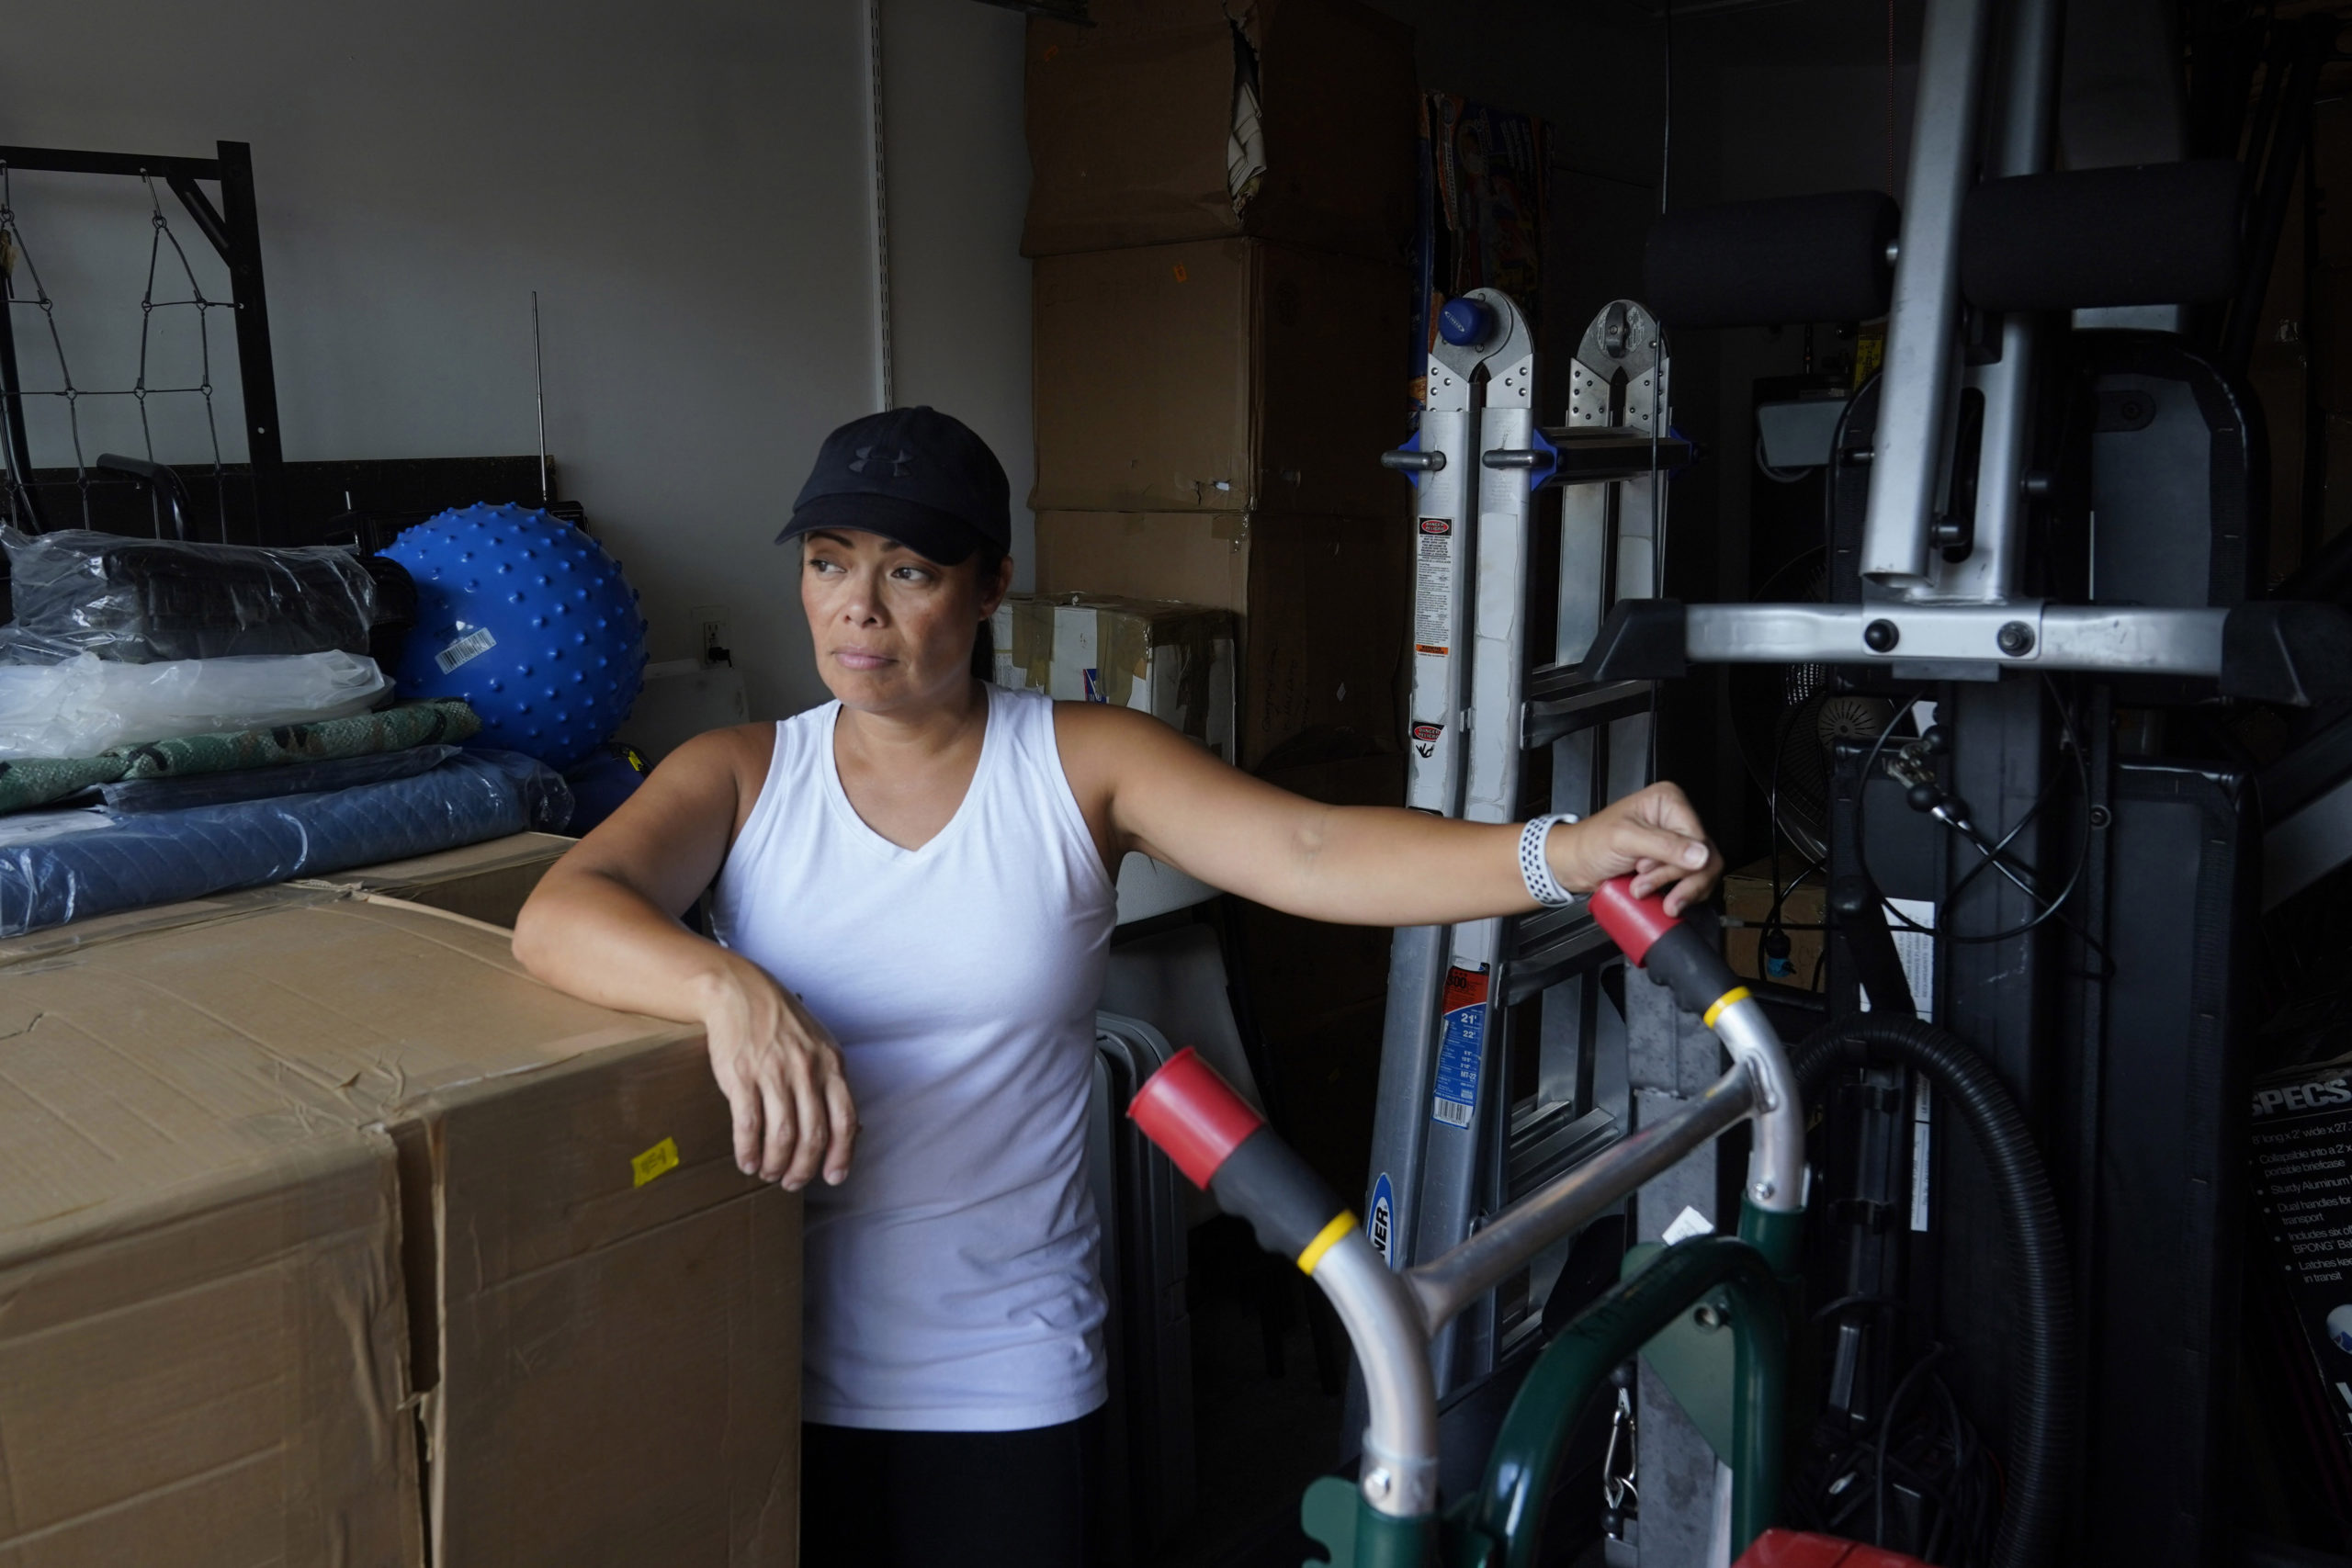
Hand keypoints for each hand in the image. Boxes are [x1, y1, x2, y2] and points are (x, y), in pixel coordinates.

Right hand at [695, 957, 858, 1188]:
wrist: (740, 992)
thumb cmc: (783, 1023)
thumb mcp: (820, 1045)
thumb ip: (833, 1083)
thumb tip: (850, 1129)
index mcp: (831, 1064)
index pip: (844, 1119)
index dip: (841, 1154)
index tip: (834, 1177)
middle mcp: (806, 1070)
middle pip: (813, 1134)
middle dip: (804, 1167)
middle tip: (793, 1181)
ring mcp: (773, 1073)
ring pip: (782, 1134)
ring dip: (775, 1163)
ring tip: (769, 1173)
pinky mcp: (741, 1076)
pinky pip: (749, 1124)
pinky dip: (749, 1150)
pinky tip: (747, 1161)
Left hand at [1546, 781, 1722, 916]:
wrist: (1574, 864)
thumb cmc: (1590, 843)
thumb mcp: (1624, 839)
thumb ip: (1663, 846)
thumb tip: (1700, 856)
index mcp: (1669, 801)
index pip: (1698, 837)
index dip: (1679, 862)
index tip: (1647, 870)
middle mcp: (1677, 818)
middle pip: (1704, 857)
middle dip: (1675, 879)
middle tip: (1643, 886)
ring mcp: (1677, 842)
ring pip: (1702, 874)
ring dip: (1675, 890)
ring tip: (1641, 890)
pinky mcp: (1673, 863)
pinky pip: (1693, 883)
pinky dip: (1679, 895)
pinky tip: (1660, 898)